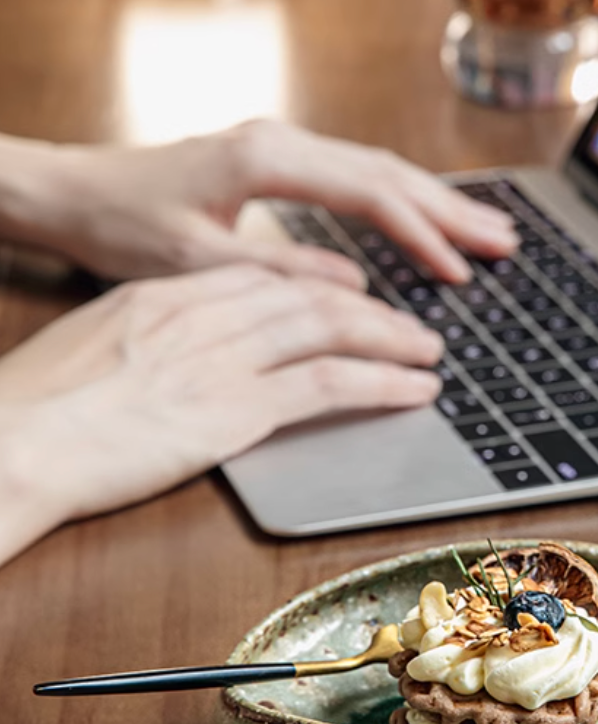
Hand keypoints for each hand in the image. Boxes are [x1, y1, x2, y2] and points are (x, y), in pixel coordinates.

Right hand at [0, 264, 443, 565]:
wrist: (12, 443)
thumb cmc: (37, 409)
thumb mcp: (97, 350)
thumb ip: (152, 340)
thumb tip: (182, 354)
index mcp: (165, 296)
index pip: (265, 280)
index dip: (321, 289)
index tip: (352, 300)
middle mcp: (203, 314)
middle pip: (310, 298)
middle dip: (372, 309)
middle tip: (411, 324)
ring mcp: (223, 358)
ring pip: (332, 331)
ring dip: (392, 340)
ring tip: (430, 353)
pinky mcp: (235, 408)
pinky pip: (329, 385)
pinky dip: (381, 383)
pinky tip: (414, 389)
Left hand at [23, 120, 517, 284]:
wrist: (76, 193)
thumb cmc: (124, 226)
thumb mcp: (198, 262)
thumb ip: (281, 272)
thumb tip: (355, 288)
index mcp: (269, 161)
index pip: (371, 196)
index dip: (421, 236)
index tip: (460, 272)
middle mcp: (283, 143)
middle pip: (390, 174)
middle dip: (452, 211)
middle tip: (507, 241)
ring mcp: (283, 148)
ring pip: (379, 170)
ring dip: (436, 202)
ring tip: (488, 230)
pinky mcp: (279, 163)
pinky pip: (357, 178)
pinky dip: (400, 201)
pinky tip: (424, 218)